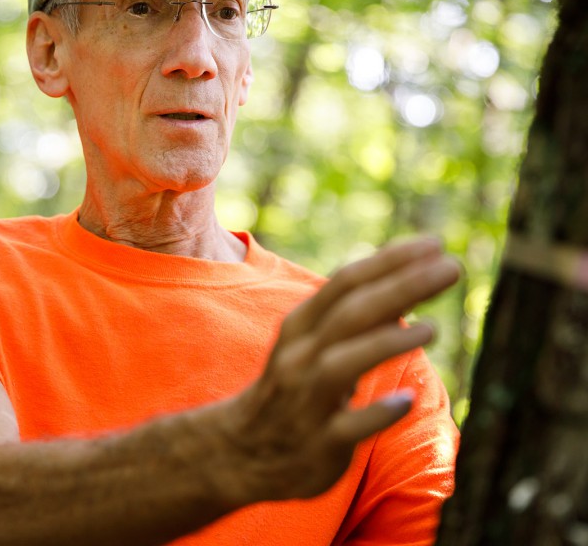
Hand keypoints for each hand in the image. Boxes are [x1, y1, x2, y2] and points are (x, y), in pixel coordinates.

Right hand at [216, 236, 459, 504]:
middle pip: (350, 313)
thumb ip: (358, 316)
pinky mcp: (318, 444)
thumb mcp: (314, 343)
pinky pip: (347, 427)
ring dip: (386, 343)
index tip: (433, 244)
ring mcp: (306, 399)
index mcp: (301, 326)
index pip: (346, 282)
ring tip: (432, 329)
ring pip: (341, 363)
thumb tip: (412, 281)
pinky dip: (376, 412)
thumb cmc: (293, 386)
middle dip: (401, 286)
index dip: (390, 261)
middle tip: (451, 267)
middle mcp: (300, 355)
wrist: (243, 450)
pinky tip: (407, 401)